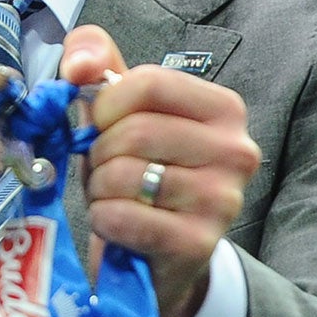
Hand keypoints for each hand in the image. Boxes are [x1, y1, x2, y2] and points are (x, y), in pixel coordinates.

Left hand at [61, 26, 259, 316]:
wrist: (155, 253)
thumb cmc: (138, 171)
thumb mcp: (119, 111)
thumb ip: (97, 64)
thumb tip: (80, 63)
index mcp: (223, 109)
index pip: (148, 82)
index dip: (106, 104)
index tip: (101, 125)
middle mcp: (236, 151)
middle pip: (136, 130)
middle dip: (100, 152)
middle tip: (107, 169)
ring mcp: (223, 200)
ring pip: (125, 174)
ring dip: (100, 188)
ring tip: (115, 196)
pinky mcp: (198, 243)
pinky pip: (123, 217)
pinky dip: (103, 219)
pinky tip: (116, 223)